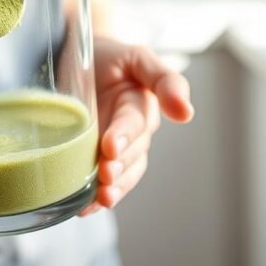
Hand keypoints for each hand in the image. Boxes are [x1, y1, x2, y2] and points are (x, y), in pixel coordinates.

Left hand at [80, 37, 193, 215]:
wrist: (78, 63)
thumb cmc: (108, 58)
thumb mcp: (136, 57)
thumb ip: (163, 78)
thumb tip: (187, 113)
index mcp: (141, 105)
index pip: (135, 122)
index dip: (124, 135)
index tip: (110, 147)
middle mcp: (133, 132)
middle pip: (131, 154)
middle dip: (118, 167)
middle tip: (104, 176)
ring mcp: (118, 149)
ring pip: (123, 174)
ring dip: (113, 189)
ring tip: (99, 199)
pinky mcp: (100, 160)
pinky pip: (107, 184)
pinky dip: (96, 199)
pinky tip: (84, 209)